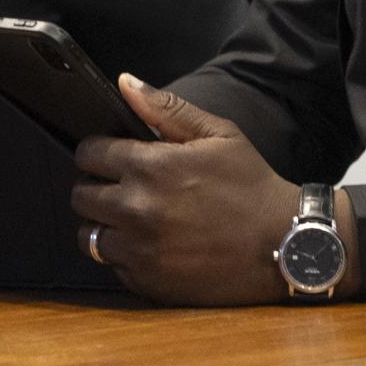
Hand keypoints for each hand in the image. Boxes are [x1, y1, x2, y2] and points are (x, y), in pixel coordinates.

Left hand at [71, 75, 309, 305]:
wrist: (284, 244)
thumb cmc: (252, 185)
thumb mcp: (218, 134)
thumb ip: (166, 108)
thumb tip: (124, 82)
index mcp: (149, 166)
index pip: (88, 153)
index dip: (98, 151)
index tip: (112, 156)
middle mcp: (136, 209)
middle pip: (81, 196)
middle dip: (96, 186)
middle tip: (123, 187)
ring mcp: (140, 250)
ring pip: (89, 235)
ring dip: (104, 224)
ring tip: (132, 219)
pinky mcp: (148, 283)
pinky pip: (113, 266)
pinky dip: (125, 255)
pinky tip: (151, 245)